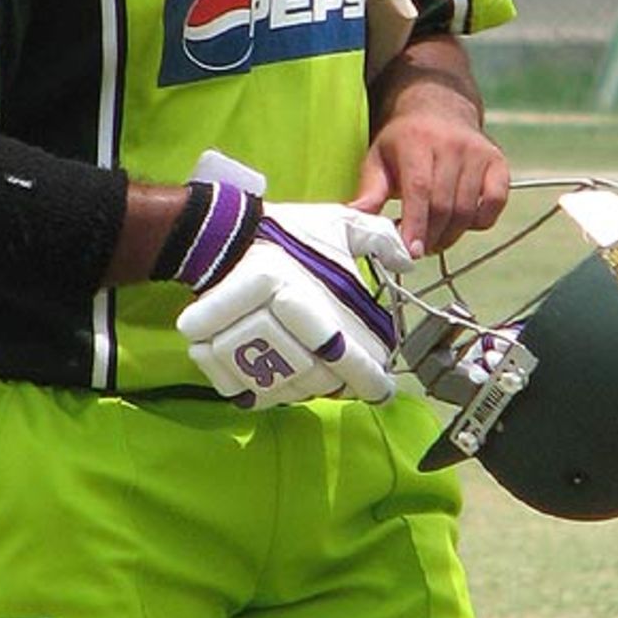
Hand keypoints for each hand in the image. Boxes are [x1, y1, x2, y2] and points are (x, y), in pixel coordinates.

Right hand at [176, 202, 409, 407]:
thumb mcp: (337, 223)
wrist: (222, 234)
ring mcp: (231, 341)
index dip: (369, 380)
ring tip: (316, 376)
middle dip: (340, 385)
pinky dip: (270, 394)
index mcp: (297, 293)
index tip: (382, 388)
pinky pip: (249, 394)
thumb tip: (408, 262)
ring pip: (285, 390)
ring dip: (307, 389)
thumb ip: (379, 238)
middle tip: (350, 381)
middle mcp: (264, 320)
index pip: (343, 356)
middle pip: (317, 379)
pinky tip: (283, 381)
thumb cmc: (286, 234)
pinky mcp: (210, 354)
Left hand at [356, 39, 510, 254]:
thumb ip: (368, 193)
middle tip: (416, 249)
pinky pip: (496, 204)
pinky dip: (480, 222)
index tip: (410, 252)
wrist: (438, 108)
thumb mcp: (377, 160)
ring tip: (432, 239)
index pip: (420, 189)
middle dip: (429, 236)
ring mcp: (479, 153)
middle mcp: (452, 145)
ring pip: (468, 210)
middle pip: (444, 205)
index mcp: (417, 141)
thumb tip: (353, 222)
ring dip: (450, 235)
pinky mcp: (498, 162)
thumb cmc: (402, 142)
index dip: (416, 224)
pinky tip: (460, 223)